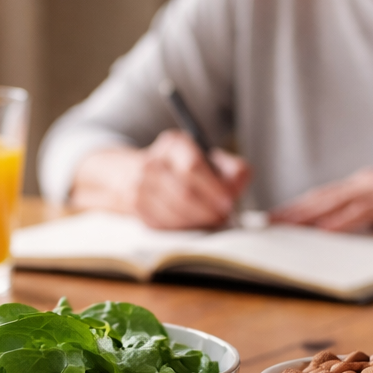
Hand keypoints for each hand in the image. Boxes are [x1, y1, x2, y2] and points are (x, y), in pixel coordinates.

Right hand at [135, 130, 251, 229]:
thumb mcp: (208, 158)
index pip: (192, 166)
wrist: (134, 173)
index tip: (228, 201)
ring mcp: (140, 186)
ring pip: (175, 213)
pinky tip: (191, 222)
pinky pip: (165, 224)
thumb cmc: (180, 167)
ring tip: (210, 220)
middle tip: (223, 216)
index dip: (213, 187)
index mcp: (173, 145)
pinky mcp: (137, 208)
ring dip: (198, 221)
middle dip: (209, 210)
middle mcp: (152, 163)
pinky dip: (183, 227)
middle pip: (184, 193)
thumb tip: (238, 184)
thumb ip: (231, 168)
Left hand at [269, 168, 372, 232]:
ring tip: (288, 226)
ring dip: (310, 214)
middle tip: (268, 223)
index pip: (323, 196)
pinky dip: (343, 220)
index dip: (296, 207)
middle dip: (294, 210)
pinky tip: (326, 230)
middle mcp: (367, 182)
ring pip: (338, 201)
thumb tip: (330, 234)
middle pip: (323, 196)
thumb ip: (362, 220)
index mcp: (362, 185)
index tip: (273, 219)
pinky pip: (363, 210)